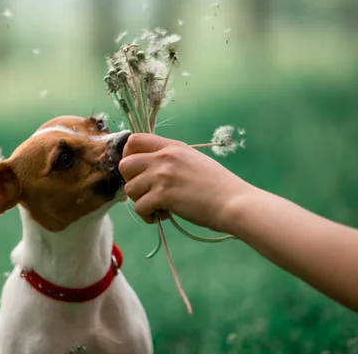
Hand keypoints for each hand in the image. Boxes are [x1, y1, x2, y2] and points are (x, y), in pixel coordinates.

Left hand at [118, 133, 251, 232]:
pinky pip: (139, 207)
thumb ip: (170, 159)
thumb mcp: (192, 160)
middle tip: (145, 191)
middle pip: (125, 165)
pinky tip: (160, 216)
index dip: (129, 156)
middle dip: (130, 181)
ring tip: (157, 207)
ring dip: (140, 201)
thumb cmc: (217, 185)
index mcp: (172, 146)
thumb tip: (148, 167)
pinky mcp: (163, 196)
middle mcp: (164, 157)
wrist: (232, 202)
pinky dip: (147, 216)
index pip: (134, 140)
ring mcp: (163, 176)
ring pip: (130, 189)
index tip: (137, 170)